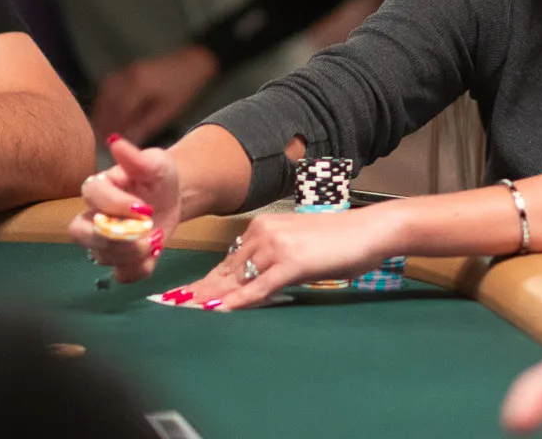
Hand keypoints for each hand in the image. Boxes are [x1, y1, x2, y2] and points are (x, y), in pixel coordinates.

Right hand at [69, 136, 182, 282]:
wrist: (173, 198)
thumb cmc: (158, 177)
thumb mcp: (155, 163)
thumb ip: (136, 157)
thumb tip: (115, 141)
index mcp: (99, 187)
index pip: (92, 195)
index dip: (115, 204)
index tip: (144, 208)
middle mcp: (93, 215)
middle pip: (81, 233)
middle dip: (113, 238)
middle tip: (146, 233)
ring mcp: (102, 241)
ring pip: (100, 256)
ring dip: (130, 254)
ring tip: (155, 240)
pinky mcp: (119, 260)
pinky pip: (119, 275)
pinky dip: (137, 271)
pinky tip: (154, 257)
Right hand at [90, 46, 219, 145]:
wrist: (194, 61)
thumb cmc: (185, 88)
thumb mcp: (168, 111)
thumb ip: (146, 126)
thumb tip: (127, 141)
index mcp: (138, 87)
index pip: (117, 112)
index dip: (110, 128)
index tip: (105, 143)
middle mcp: (128, 76)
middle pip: (107, 102)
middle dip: (102, 121)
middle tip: (99, 139)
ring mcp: (126, 70)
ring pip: (105, 93)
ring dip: (101, 111)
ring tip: (100, 127)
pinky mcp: (128, 69)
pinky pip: (109, 85)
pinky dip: (105, 100)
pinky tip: (106, 111)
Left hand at [171, 207, 400, 310]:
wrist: (369, 230)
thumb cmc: (341, 241)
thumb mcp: (299, 246)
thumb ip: (273, 259)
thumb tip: (253, 280)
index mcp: (263, 227)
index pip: (227, 261)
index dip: (204, 281)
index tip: (183, 295)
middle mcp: (262, 233)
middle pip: (224, 270)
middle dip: (198, 291)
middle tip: (172, 307)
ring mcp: (275, 247)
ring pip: (235, 279)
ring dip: (210, 298)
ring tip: (185, 313)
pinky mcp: (290, 263)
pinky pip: (257, 288)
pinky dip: (236, 302)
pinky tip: (219, 311)